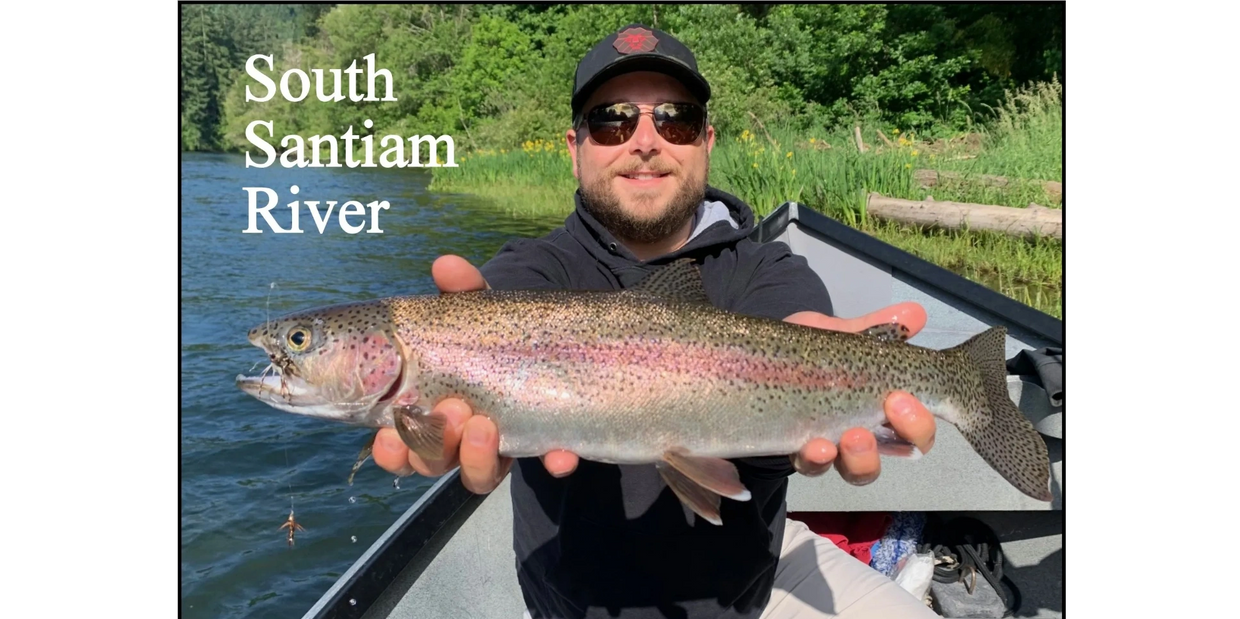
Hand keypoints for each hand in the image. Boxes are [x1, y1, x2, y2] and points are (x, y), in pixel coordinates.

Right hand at [370, 255, 577, 493]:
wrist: (561, 341)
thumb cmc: (498, 331)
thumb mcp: (481, 310)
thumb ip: (463, 292)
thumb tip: (445, 264)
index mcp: (429, 407)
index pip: (399, 442)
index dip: (391, 450)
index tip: (389, 436)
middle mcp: (460, 437)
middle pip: (433, 463)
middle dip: (434, 444)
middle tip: (450, 410)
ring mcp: (505, 446)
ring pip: (478, 475)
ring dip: (477, 458)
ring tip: (485, 425)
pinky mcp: (548, 445)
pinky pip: (551, 464)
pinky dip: (555, 460)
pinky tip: (561, 453)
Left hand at [782, 305, 937, 484]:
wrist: (750, 361)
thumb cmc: (802, 351)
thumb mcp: (836, 334)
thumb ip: (873, 327)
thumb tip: (915, 314)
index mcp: (882, 403)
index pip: (917, 426)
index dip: (919, 421)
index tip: (904, 397)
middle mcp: (866, 430)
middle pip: (904, 450)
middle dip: (907, 435)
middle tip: (891, 408)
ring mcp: (834, 446)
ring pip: (862, 470)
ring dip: (863, 457)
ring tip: (853, 436)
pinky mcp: (800, 453)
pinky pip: (814, 467)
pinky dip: (818, 460)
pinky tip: (815, 446)